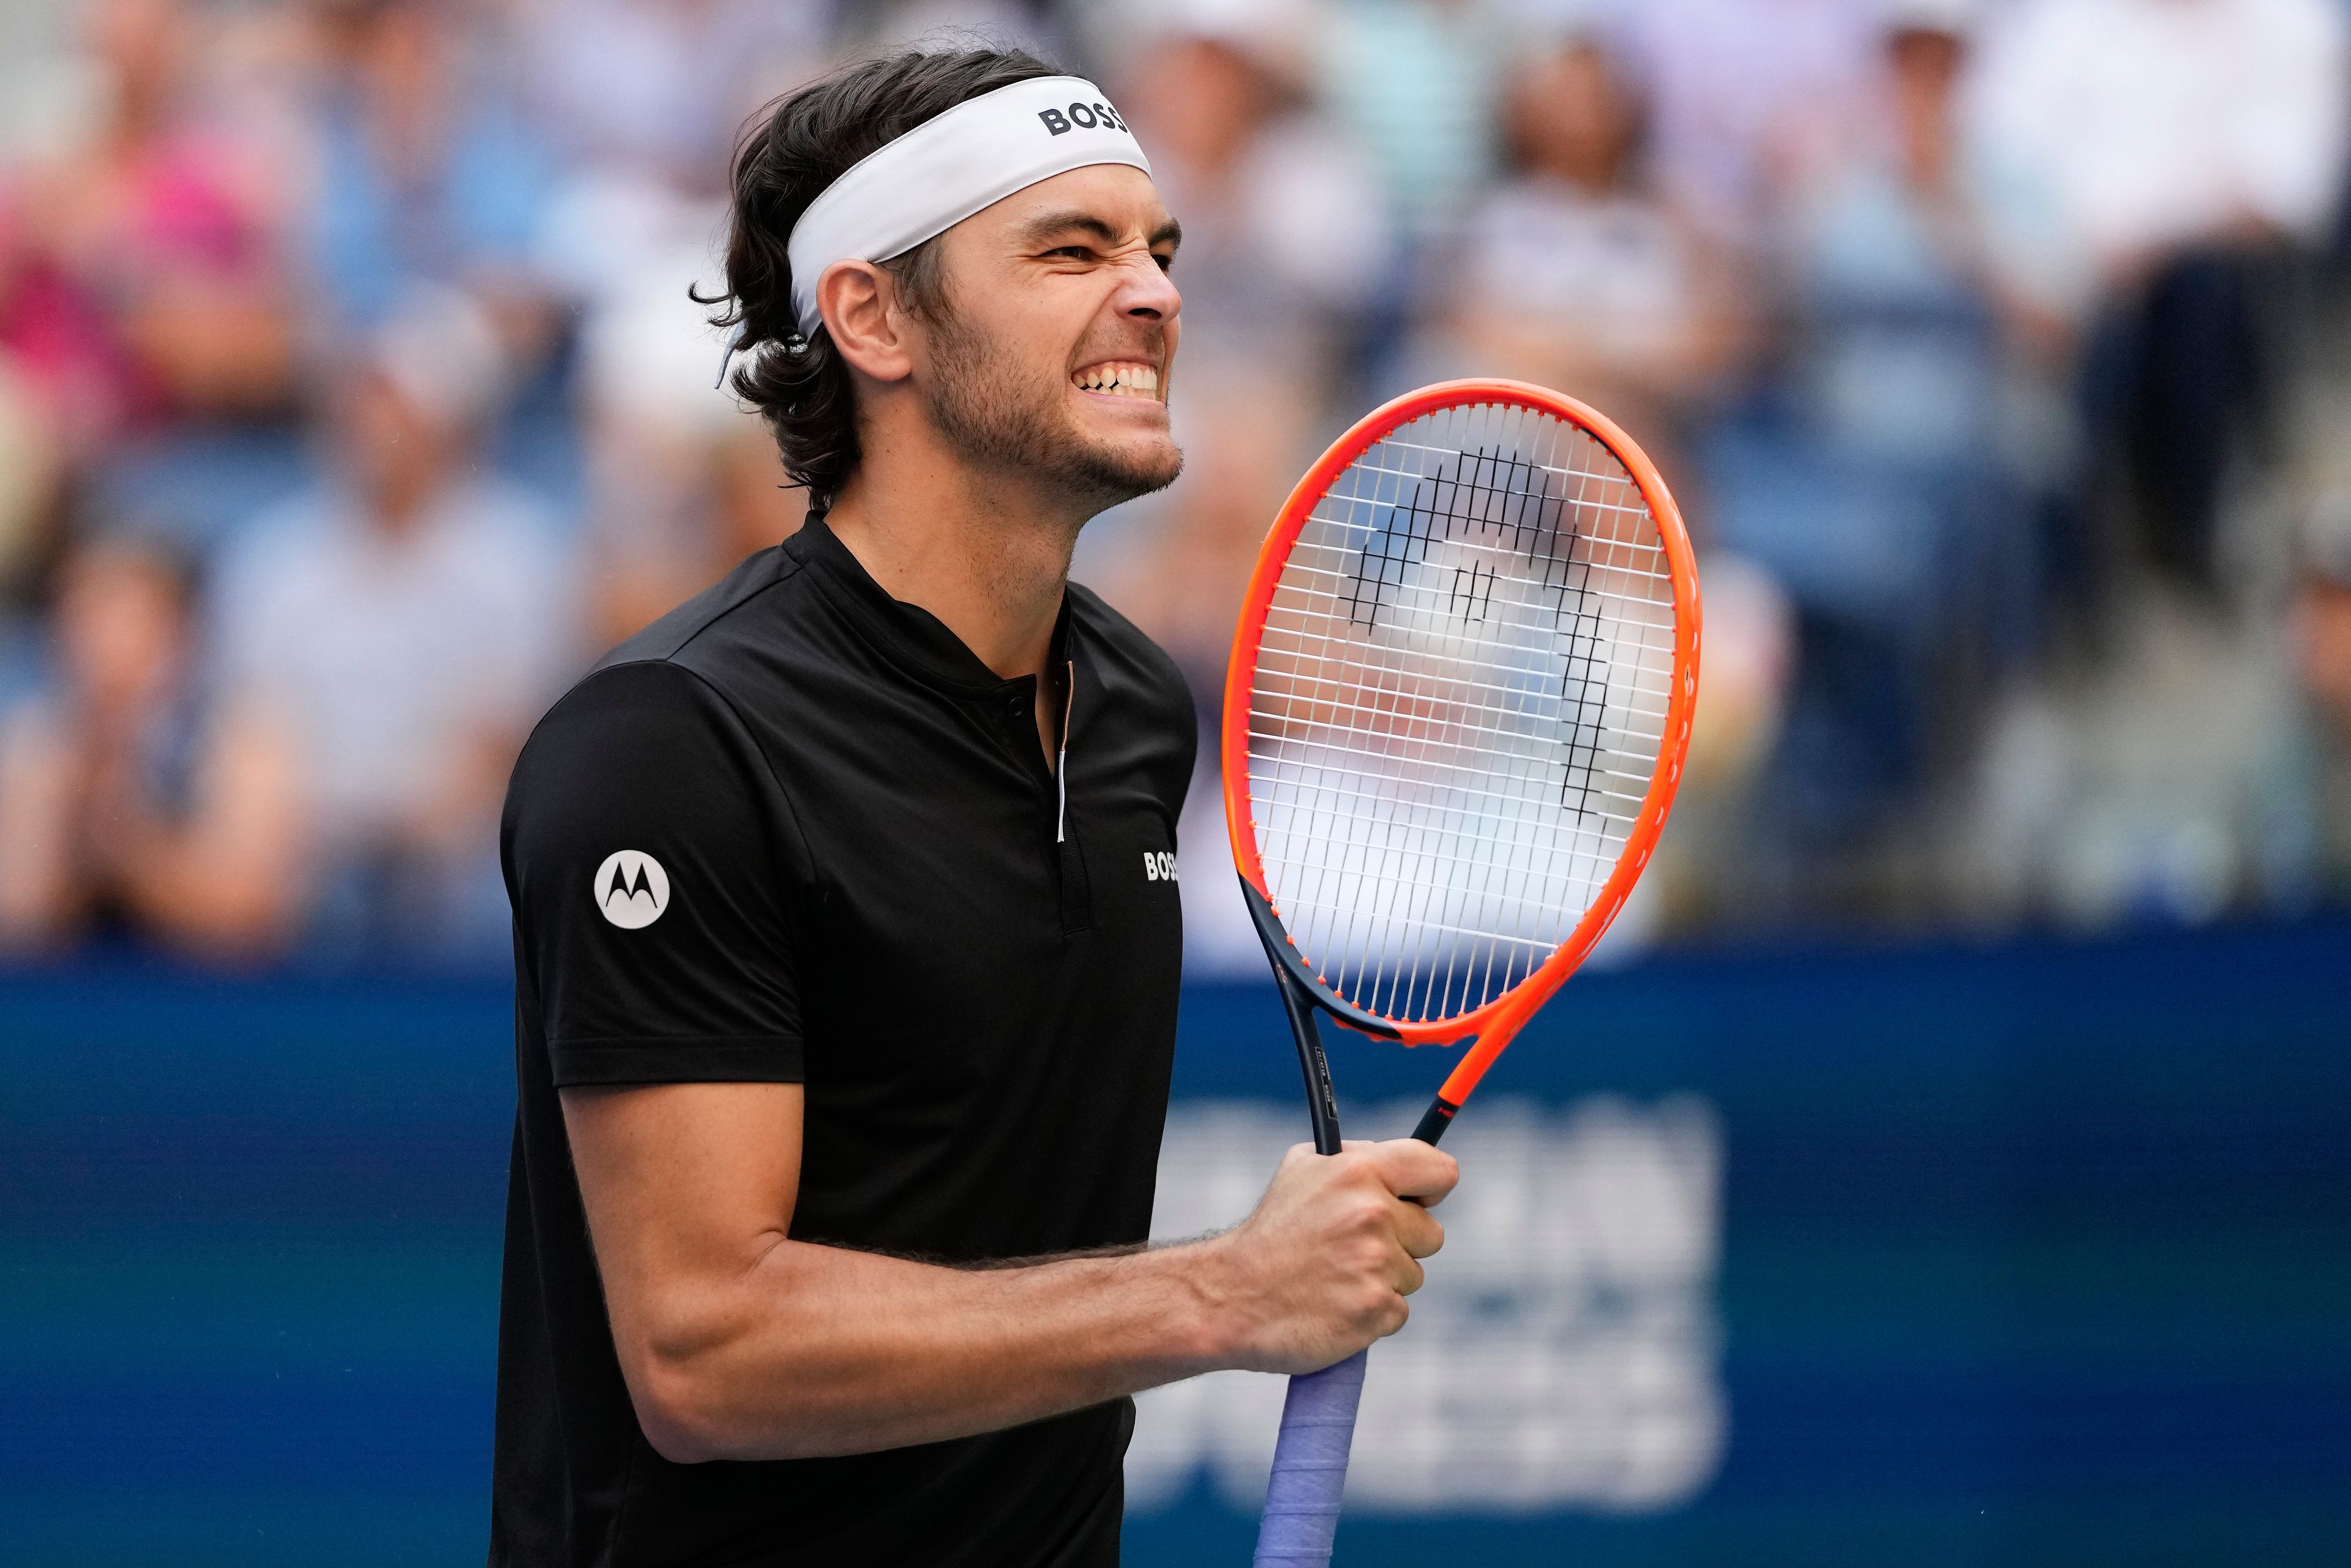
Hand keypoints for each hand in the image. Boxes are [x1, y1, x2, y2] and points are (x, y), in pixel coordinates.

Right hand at [1202, 1138, 1457, 1374]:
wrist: (1231, 1297)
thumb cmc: (1270, 1232)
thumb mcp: (1302, 1169)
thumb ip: (1356, 1159)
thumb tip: (1401, 1164)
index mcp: (1359, 1172)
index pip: (1440, 1170)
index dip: (1431, 1188)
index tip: (1418, 1200)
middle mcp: (1373, 1215)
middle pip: (1431, 1233)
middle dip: (1401, 1242)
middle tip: (1354, 1248)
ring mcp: (1376, 1265)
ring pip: (1413, 1274)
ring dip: (1384, 1279)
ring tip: (1336, 1277)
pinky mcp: (1375, 1310)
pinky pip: (1398, 1310)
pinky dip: (1372, 1311)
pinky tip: (1336, 1304)